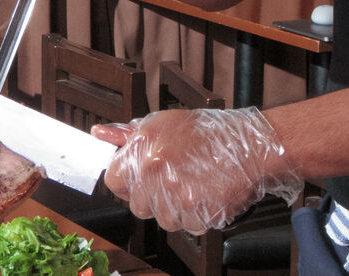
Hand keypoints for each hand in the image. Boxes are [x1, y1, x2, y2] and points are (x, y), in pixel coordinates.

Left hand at [92, 107, 303, 234]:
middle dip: (153, 197)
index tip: (139, 180)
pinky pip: (187, 226)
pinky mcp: (198, 213)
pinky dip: (196, 216)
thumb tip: (99, 133)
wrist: (249, 145)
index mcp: (143, 150)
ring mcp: (177, 195)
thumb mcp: (163, 122)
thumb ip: (127, 133)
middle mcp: (156, 173)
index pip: (114, 180)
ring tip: (193, 186)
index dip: (127, 182)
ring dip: (175, 209)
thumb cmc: (208, 132)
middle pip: (138, 205)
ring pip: (163, 219)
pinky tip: (205, 194)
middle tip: (174, 180)